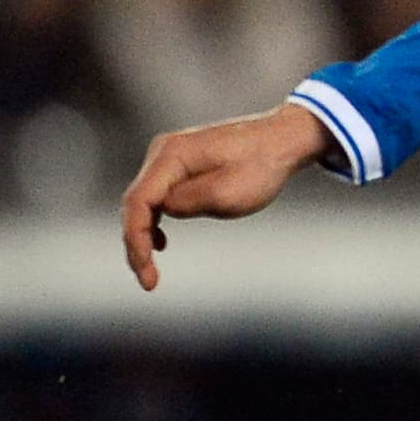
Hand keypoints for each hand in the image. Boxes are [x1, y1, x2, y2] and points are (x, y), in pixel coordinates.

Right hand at [122, 102, 337, 289]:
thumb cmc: (263, 165)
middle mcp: (163, 152)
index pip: (138, 201)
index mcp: (171, 155)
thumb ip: (188, 203)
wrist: (283, 139)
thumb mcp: (229, 193)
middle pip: (135, 203)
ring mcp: (170, 157)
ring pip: (144, 202)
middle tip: (149, 281)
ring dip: (144, 235)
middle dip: (137, 244)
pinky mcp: (180, 166)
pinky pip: (158, 197)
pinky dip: (155, 222)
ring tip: (151, 269)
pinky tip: (161, 243)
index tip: (147, 271)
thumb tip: (163, 210)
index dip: (136, 239)